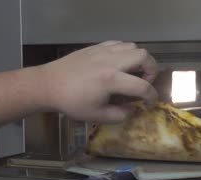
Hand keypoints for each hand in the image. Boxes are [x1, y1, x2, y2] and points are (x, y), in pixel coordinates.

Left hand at [35, 41, 158, 122]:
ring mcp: (103, 51)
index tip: (149, 103)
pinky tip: (119, 64)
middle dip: (151, 70)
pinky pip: (119, 44)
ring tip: (132, 72)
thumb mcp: (96, 116)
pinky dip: (125, 53)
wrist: (49, 84)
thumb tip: (132, 110)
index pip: (143, 86)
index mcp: (112, 80)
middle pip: (144, 57)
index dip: (152, 97)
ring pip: (133, 47)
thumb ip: (119, 115)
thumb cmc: (71, 102)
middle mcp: (111, 62)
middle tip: (144, 82)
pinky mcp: (96, 47)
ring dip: (138, 60)